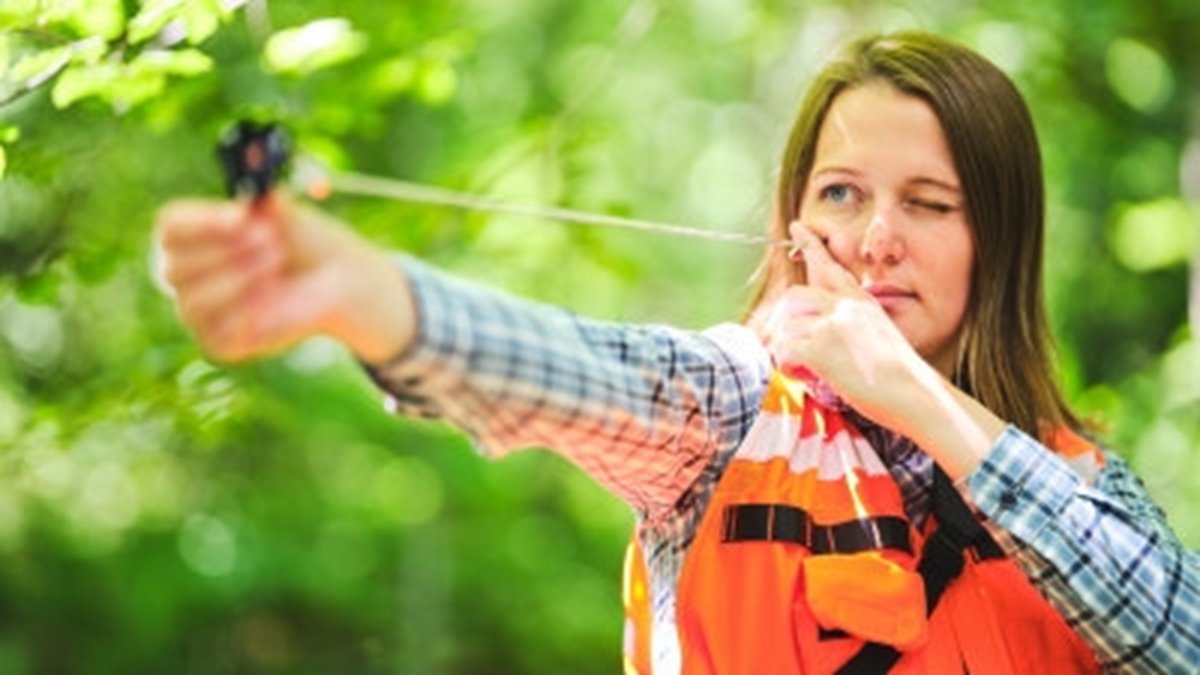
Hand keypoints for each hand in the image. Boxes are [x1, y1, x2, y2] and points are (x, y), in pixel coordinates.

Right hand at [154, 194, 415, 363]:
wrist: (337, 279)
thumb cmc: (303, 241)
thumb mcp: (286, 215)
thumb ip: (264, 195)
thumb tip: (255, 155)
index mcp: (192, 235)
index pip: (169, 227)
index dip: (201, 222)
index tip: (243, 216)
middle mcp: (187, 273)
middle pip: (176, 264)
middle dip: (227, 251)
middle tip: (271, 241)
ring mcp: (199, 311)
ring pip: (194, 299)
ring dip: (239, 278)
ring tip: (275, 264)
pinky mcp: (221, 342)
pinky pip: (218, 329)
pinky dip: (248, 311)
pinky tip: (274, 296)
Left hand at [768, 222, 1004, 477]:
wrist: (915, 394)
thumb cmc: (901, 376)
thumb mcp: (881, 336)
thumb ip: (855, 325)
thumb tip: (828, 331)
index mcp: (861, 301)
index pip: (831, 266)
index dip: (810, 245)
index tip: (797, 226)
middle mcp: (845, 306)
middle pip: (794, 295)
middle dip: (788, 320)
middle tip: (794, 344)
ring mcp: (832, 324)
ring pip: (786, 326)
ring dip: (789, 348)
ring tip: (807, 368)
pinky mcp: (820, 347)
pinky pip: (785, 350)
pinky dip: (788, 365)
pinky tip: (804, 375)